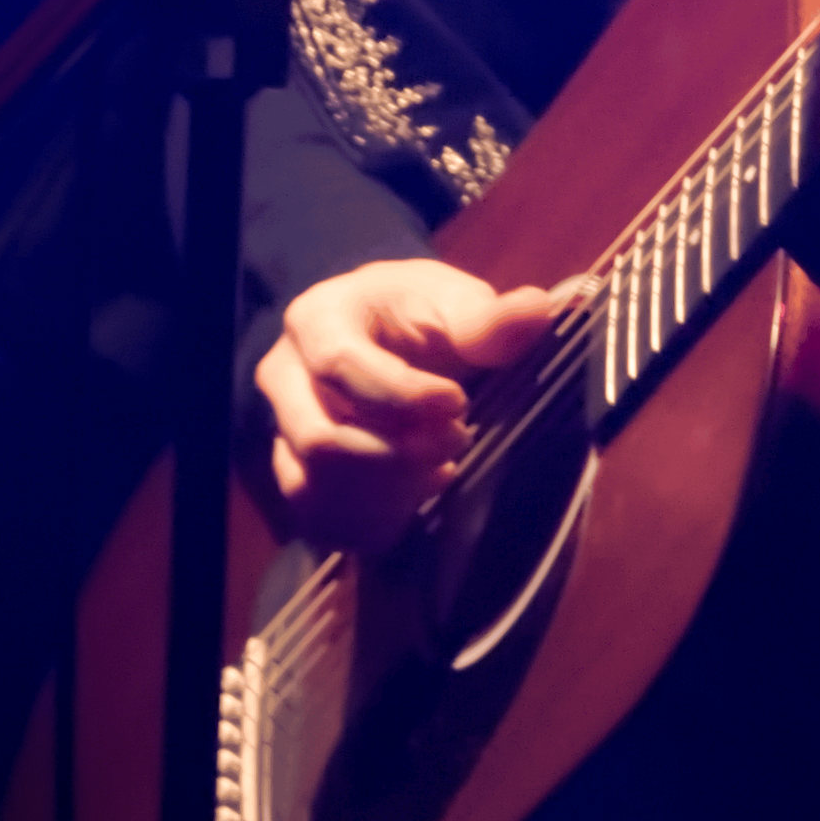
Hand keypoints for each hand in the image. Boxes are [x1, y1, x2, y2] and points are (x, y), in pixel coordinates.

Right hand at [253, 256, 584, 554]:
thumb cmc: (419, 314)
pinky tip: (417, 491)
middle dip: (397, 452)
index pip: (341, 365)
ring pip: (316, 484)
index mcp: (316, 318)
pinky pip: (319, 517)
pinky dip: (374, 517)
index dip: (402, 395)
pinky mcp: (294, 473)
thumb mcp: (454, 303)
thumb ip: (490, 319)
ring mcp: (281, 429)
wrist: (387, 335)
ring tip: (441, 466)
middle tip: (458, 439)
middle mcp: (283, 376)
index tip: (459, 402)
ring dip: (388, 489)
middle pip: (321, 438)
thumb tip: (539, 310)